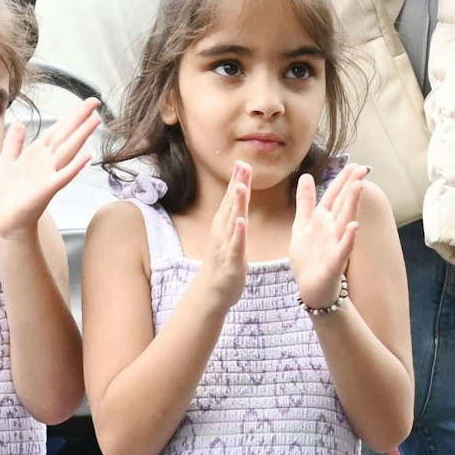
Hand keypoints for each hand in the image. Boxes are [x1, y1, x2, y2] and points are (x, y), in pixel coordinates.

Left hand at [0, 97, 100, 240]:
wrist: (5, 222)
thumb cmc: (6, 197)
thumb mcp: (6, 163)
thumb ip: (14, 143)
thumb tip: (20, 123)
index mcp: (36, 154)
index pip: (56, 130)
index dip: (70, 116)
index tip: (85, 104)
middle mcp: (46, 162)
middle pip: (66, 136)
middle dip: (80, 119)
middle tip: (96, 103)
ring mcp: (48, 175)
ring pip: (68, 151)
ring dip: (82, 136)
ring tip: (96, 120)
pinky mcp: (46, 190)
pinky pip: (63, 176)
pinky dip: (74, 167)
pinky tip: (87, 156)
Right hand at [192, 161, 249, 310]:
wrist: (211, 293)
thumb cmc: (223, 263)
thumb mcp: (230, 236)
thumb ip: (234, 217)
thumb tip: (240, 199)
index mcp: (225, 226)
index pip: (231, 199)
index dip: (237, 181)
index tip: (243, 162)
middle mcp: (223, 232)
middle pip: (231, 205)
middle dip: (238, 185)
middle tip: (243, 165)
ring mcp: (226, 246)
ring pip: (233, 222)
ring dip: (237, 204)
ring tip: (242, 186)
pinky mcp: (231, 262)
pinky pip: (236, 246)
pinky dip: (239, 234)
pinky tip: (243, 222)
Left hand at [289, 163, 366, 309]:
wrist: (311, 288)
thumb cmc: (309, 258)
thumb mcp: (302, 225)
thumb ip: (305, 202)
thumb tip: (305, 176)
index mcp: (324, 220)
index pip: (334, 195)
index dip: (342, 180)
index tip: (354, 164)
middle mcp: (333, 229)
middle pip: (343, 204)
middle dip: (351, 186)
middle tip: (362, 169)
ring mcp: (336, 245)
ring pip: (345, 221)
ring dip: (352, 204)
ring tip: (358, 187)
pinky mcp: (335, 262)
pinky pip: (343, 249)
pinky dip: (349, 238)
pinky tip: (354, 226)